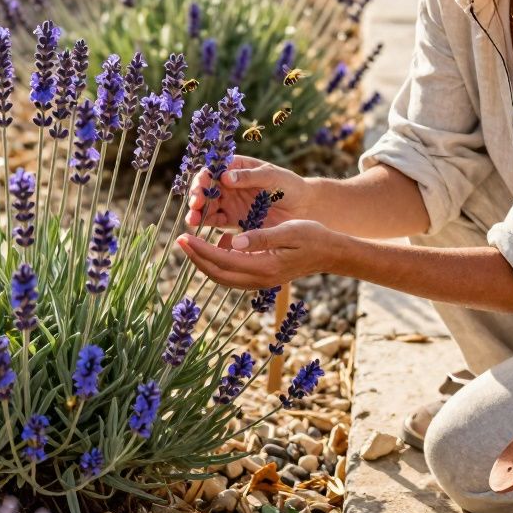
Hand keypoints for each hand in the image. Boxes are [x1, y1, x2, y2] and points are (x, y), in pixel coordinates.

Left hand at [176, 220, 337, 289]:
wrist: (331, 253)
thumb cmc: (313, 236)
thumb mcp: (289, 231)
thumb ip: (261, 237)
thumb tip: (233, 241)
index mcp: (264, 267)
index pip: (223, 260)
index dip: (201, 250)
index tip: (185, 236)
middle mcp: (260, 279)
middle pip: (218, 274)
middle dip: (196, 258)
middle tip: (181, 240)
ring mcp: (261, 281)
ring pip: (224, 276)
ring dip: (206, 261)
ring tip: (193, 243)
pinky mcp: (262, 277)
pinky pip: (234, 274)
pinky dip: (220, 262)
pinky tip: (220, 243)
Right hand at [185, 155, 310, 229]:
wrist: (304, 208)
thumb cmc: (290, 185)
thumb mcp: (272, 176)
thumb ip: (250, 176)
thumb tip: (225, 176)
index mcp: (236, 167)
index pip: (213, 169)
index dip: (204, 177)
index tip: (202, 186)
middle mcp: (229, 184)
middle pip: (205, 188)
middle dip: (197, 195)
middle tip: (196, 204)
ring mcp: (230, 202)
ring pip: (207, 205)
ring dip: (197, 211)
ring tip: (193, 219)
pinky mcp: (233, 220)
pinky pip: (215, 221)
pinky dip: (206, 223)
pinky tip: (199, 226)